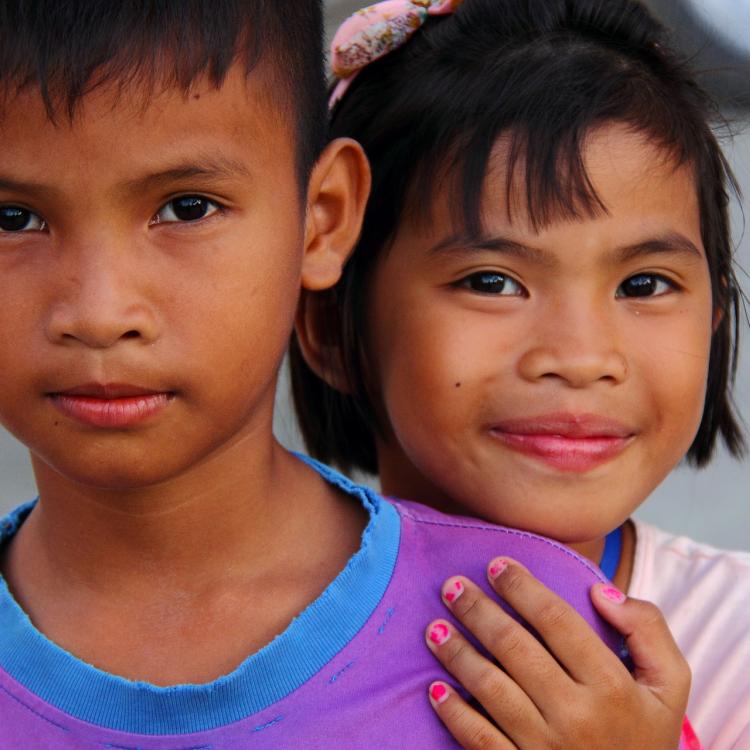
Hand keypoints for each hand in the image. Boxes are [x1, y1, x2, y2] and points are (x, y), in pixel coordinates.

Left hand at [424, 558, 690, 748]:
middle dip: (478, 610)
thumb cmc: (646, 736)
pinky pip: (480, 740)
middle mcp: (578, 717)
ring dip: (457, 653)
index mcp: (613, 687)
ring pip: (491, 689)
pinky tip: (435, 689)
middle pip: (515, 648)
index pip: (557, 620)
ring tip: (434, 626)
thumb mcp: (669, 686)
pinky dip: (455, 714)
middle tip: (451, 585)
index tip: (496, 565)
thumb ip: (648, 630)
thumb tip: (600, 591)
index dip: (522, 587)